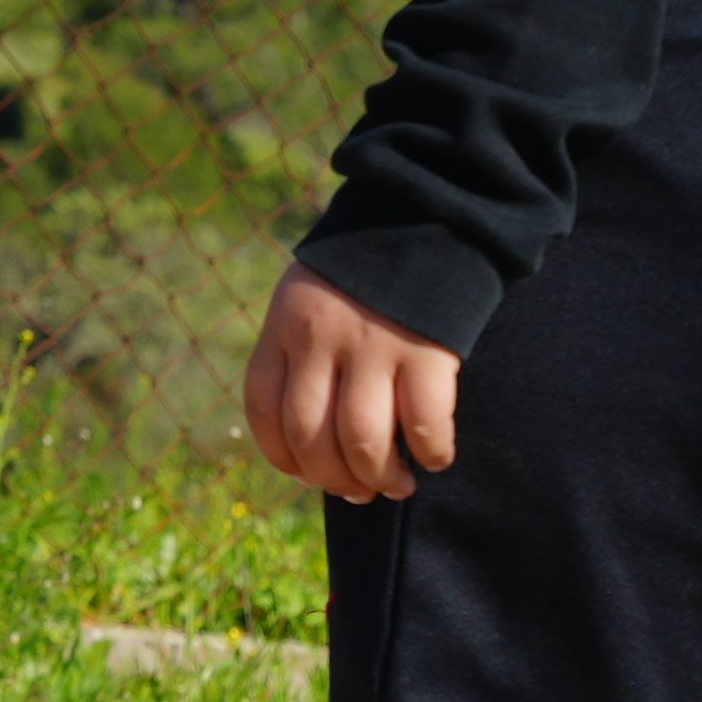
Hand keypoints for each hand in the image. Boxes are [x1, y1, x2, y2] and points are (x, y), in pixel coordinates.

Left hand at [240, 264, 460, 503]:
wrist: (431, 210)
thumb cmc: (373, 266)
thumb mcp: (314, 294)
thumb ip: (306, 350)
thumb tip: (320, 438)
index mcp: (286, 325)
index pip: (264, 410)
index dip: (284, 456)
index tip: (308, 473)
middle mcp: (321, 339)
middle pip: (311, 438)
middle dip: (335, 479)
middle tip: (360, 492)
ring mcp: (373, 345)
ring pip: (363, 442)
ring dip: (381, 477)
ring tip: (398, 485)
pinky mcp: (426, 350)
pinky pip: (424, 424)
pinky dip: (432, 451)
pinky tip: (437, 457)